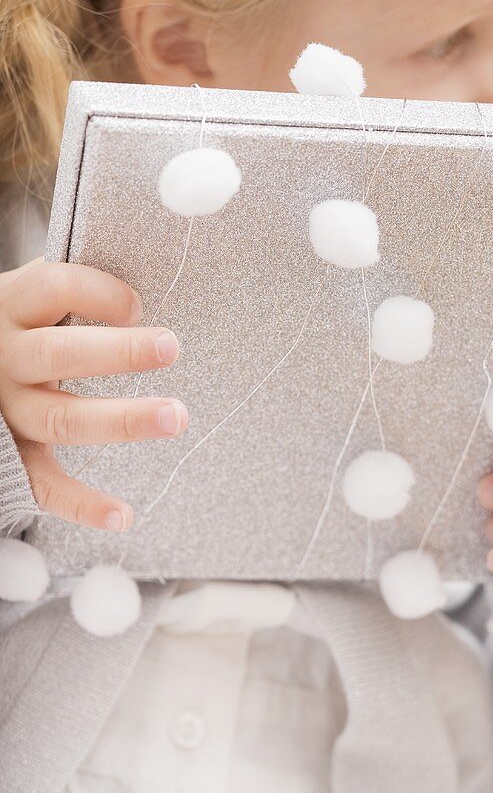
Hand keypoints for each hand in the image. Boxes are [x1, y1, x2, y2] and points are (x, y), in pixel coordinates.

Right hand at [0, 258, 188, 531]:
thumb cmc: (21, 323)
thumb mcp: (32, 296)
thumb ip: (74, 287)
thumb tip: (150, 277)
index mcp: (12, 305)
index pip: (52, 287)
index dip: (98, 293)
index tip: (138, 304)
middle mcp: (5, 357)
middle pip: (59, 354)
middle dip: (117, 351)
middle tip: (171, 346)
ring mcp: (5, 409)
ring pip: (59, 418)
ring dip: (121, 419)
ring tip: (176, 416)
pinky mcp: (9, 454)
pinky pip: (43, 483)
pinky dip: (82, 504)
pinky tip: (123, 515)